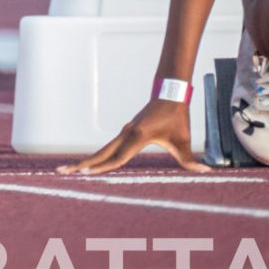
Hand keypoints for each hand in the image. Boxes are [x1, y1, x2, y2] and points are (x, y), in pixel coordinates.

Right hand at [58, 98, 206, 174]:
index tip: (86, 173)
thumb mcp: (183, 140)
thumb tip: (207, 171)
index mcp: (136, 137)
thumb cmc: (177, 117)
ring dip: (85, 160)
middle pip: (100, 153)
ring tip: (68, 169)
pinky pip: (108, 147)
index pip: (116, 157)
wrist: (170, 95)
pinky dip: (96, 156)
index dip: (101, 167)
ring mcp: (123, 133)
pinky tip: (89, 164)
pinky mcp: (125, 132)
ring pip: (101, 150)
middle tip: (61, 171)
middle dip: (81, 164)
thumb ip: (191, 160)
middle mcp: (125, 134)